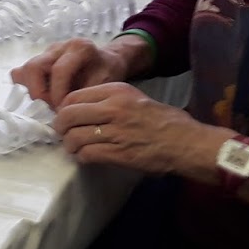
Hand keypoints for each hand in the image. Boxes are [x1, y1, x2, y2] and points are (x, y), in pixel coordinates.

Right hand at [12, 36, 141, 109]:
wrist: (109, 61)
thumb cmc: (108, 73)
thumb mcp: (105, 84)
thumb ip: (83, 95)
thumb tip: (62, 112)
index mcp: (78, 48)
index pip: (59, 70)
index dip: (58, 93)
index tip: (63, 111)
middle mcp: (58, 47)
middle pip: (34, 67)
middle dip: (39, 92)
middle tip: (50, 108)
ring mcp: (46, 53)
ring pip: (25, 70)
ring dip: (32, 91)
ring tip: (47, 104)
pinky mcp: (39, 61)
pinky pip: (23, 73)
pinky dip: (28, 87)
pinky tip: (42, 97)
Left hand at [53, 82, 228, 180]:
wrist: (188, 143)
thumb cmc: (165, 121)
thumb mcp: (136, 98)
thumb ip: (109, 100)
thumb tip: (81, 109)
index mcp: (117, 91)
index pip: (73, 96)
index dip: (63, 108)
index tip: (65, 116)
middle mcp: (114, 108)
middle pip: (68, 115)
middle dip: (60, 127)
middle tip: (63, 133)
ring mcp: (116, 131)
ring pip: (74, 136)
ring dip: (70, 145)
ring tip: (75, 147)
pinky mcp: (119, 153)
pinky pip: (87, 154)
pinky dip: (82, 157)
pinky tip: (86, 157)